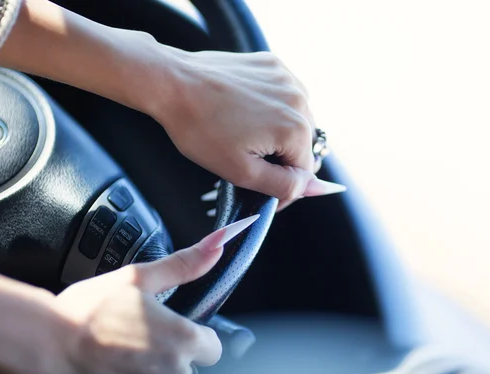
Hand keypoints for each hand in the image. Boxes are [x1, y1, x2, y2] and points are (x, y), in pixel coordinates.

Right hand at [30, 216, 258, 373]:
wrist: (43, 343)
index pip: (213, 347)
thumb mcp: (138, 279)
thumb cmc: (88, 311)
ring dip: (150, 371)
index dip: (196, 336)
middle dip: (172, 354)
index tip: (173, 326)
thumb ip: (182, 266)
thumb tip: (216, 245)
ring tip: (120, 350)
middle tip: (140, 335)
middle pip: (189, 367)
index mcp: (183, 340)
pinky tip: (110, 368)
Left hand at [124, 40, 345, 205]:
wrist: (171, 83)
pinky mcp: (273, 65)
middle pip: (302, 146)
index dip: (281, 189)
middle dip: (279, 160)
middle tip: (245, 162)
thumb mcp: (241, 171)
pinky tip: (245, 113)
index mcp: (296, 129)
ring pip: (295, 121)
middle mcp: (300, 100)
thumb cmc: (199, 129)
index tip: (258, 191)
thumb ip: (284, 184)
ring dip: (277, 135)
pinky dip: (271, 110)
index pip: (304, 173)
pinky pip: (284, 97)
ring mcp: (287, 78)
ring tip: (243, 136)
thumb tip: (318, 188)